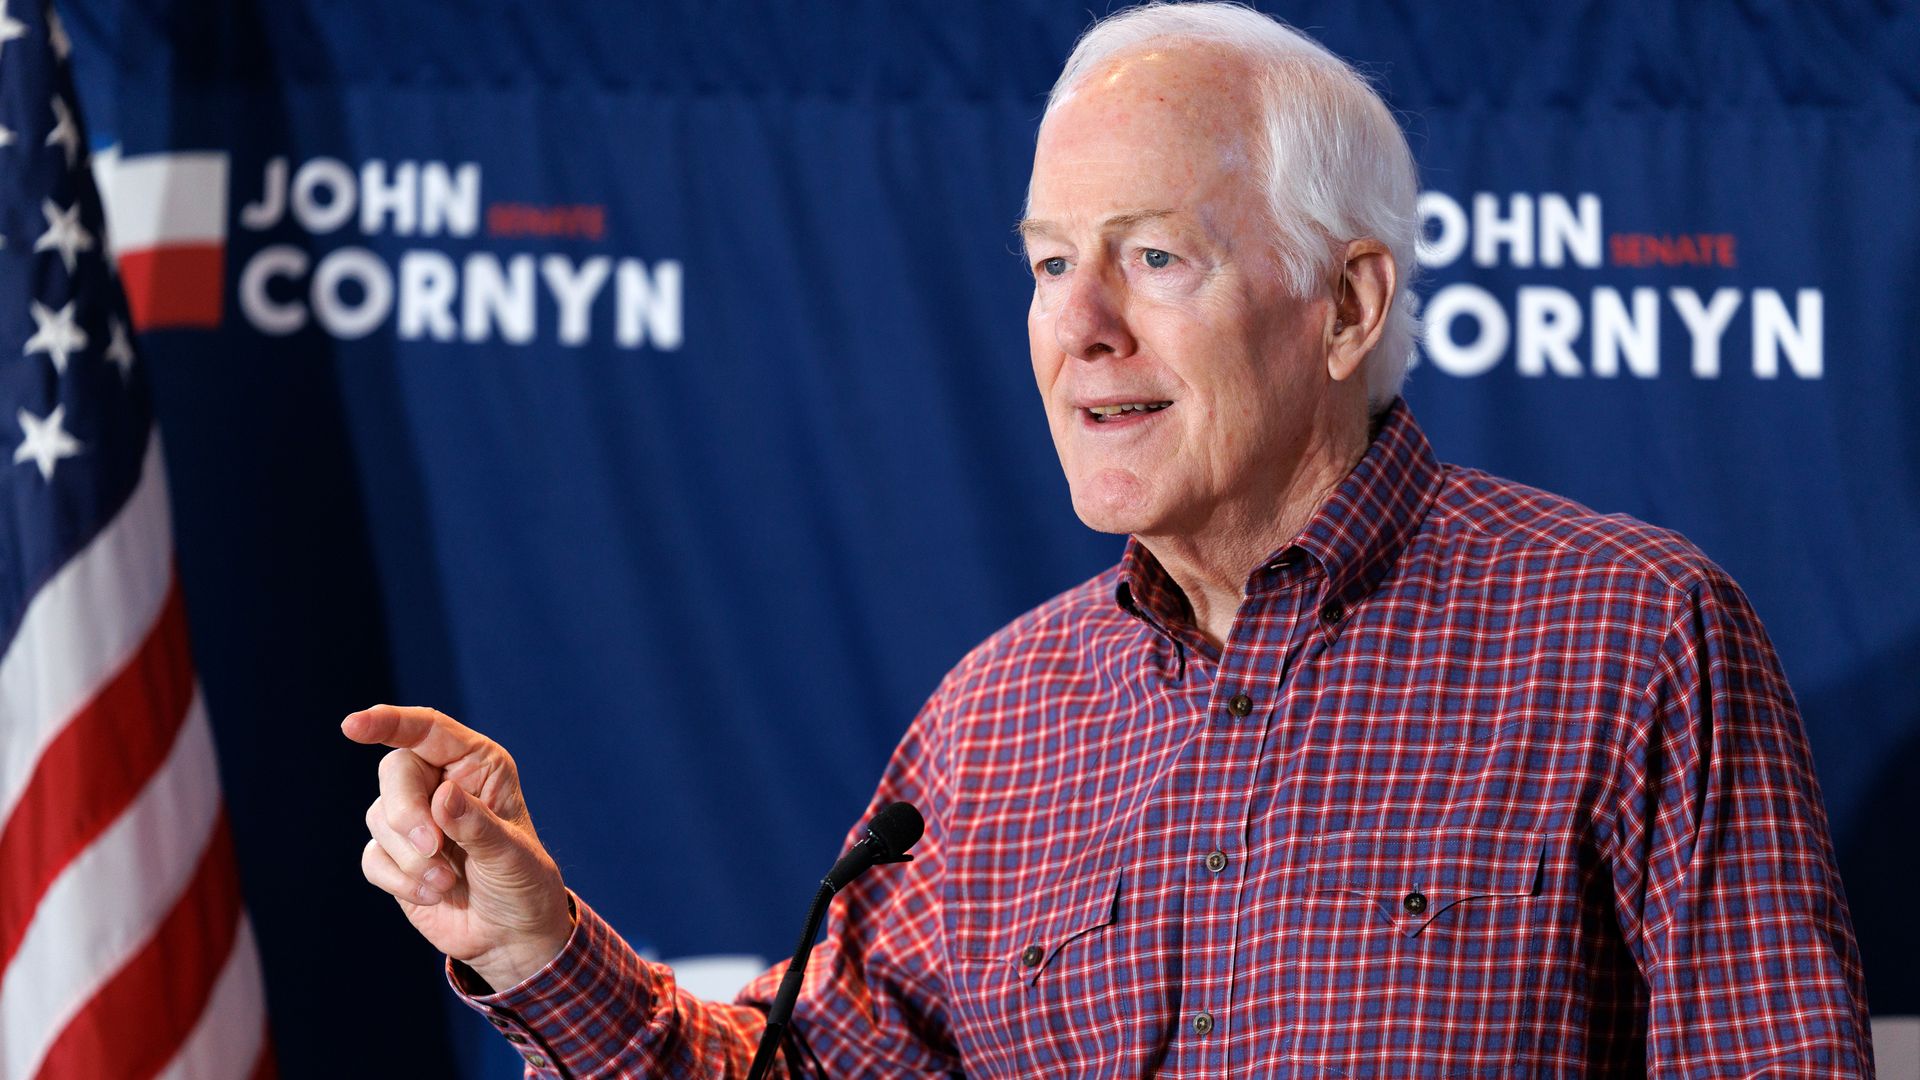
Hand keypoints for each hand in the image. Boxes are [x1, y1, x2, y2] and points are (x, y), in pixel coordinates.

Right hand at [343, 704, 573, 990]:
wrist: (511, 936)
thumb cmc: (523, 884)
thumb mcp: (512, 855)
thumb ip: (477, 825)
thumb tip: (442, 795)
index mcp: (477, 765)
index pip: (427, 730)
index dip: (389, 722)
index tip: (354, 725)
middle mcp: (442, 782)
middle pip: (395, 772)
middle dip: (407, 813)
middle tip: (434, 848)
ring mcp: (415, 819)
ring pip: (380, 817)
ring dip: (412, 858)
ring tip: (448, 881)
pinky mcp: (395, 856)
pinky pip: (374, 857)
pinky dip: (401, 880)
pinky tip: (435, 893)